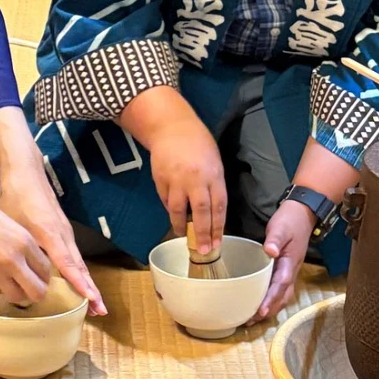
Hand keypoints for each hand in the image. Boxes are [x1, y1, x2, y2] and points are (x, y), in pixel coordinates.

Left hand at [0, 163, 106, 314]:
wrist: (27, 172)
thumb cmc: (17, 197)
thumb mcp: (14, 225)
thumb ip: (22, 248)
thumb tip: (22, 273)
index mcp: (51, 235)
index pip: (69, 265)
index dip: (80, 284)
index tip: (91, 300)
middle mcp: (63, 235)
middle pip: (80, 268)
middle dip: (91, 291)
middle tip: (100, 312)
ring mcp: (65, 232)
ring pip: (78, 263)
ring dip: (87, 284)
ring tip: (94, 305)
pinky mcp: (62, 231)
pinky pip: (73, 256)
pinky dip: (79, 272)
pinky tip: (79, 284)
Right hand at [0, 178, 53, 305]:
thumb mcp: (10, 221)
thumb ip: (23, 243)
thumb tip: (32, 261)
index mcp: (24, 241)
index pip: (45, 271)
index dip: (43, 276)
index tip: (38, 276)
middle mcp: (12, 260)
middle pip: (36, 292)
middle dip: (36, 291)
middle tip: (30, 287)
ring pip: (15, 296)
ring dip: (15, 291)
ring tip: (10, 282)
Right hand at [149, 118, 226, 254]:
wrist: (171, 127)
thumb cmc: (198, 143)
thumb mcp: (214, 161)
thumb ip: (214, 185)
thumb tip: (212, 211)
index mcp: (213, 174)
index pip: (218, 206)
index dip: (218, 227)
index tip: (218, 243)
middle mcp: (195, 179)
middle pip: (200, 212)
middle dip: (202, 234)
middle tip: (204, 251)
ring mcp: (175, 180)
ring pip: (178, 210)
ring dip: (180, 226)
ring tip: (183, 236)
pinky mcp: (160, 180)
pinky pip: (165, 200)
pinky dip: (170, 211)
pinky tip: (173, 216)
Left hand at [251, 199, 314, 322]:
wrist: (303, 213)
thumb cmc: (290, 220)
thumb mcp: (281, 227)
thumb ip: (275, 239)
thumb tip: (269, 252)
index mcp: (290, 262)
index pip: (281, 285)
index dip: (271, 299)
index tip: (261, 312)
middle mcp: (291, 271)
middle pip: (282, 296)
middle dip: (268, 310)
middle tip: (250, 321)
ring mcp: (289, 271)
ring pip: (282, 295)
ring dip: (270, 308)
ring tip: (252, 318)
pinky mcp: (285, 269)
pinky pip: (279, 289)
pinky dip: (270, 299)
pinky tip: (259, 303)